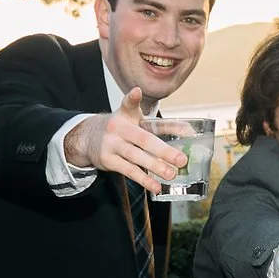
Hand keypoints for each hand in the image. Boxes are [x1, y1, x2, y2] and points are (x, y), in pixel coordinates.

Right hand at [62, 85, 186, 194]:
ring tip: (171, 174)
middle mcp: (117, 128)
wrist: (88, 139)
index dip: (132, 98)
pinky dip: (144, 179)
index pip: (129, 104)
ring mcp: (111, 145)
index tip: (136, 92)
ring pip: (136, 157)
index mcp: (126, 114)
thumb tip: (190, 130)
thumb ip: (164, 125)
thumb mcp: (137, 121)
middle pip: (143, 139)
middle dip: (164, 151)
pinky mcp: (108, 160)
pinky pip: (128, 171)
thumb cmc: (122, 130)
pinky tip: (156, 186)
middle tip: (181, 160)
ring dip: (155, 167)